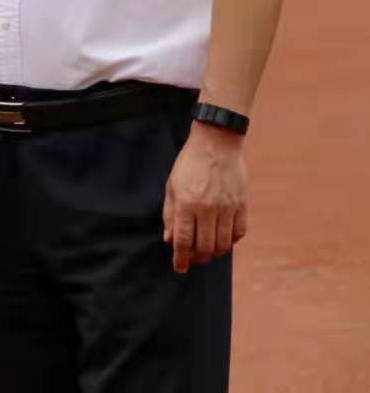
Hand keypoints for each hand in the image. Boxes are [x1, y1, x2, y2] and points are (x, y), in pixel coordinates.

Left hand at [163, 123, 246, 273]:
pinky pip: (239, 233)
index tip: (179, 268)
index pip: (184, 240)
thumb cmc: (189, 164)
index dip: (181, 258)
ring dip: (214, 253)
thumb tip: (170, 240)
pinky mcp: (242, 205)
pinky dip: (232, 241)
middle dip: (198, 258)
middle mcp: (208, 209)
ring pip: (224, 244)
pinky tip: (223, 239)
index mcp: (187, 203)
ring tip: (207, 251)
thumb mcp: (172, 186)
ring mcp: (227, 208)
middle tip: (193, 259)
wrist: (217, 143)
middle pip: (205, 247)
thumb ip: (170, 214)